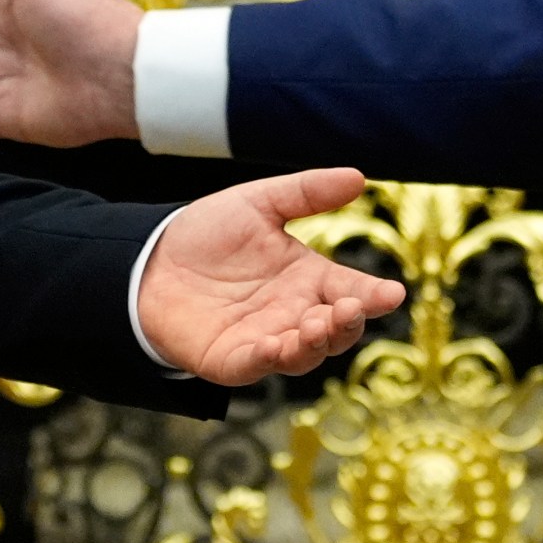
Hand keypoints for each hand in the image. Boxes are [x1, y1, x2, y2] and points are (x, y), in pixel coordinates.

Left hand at [138, 166, 407, 383]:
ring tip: (318, 322)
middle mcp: (293, 314)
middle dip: (347, 324)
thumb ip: (306, 192)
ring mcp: (264, 340)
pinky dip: (269, 358)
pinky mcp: (231, 360)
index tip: (394, 294)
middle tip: (351, 307)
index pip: (350, 290)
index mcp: (307, 279)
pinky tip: (276, 343)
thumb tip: (358, 176)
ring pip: (303, 355)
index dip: (373, 296)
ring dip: (315, 343)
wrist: (149, 258)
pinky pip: (257, 366)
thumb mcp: (259, 203)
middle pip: (334, 331)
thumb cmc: (208, 234)